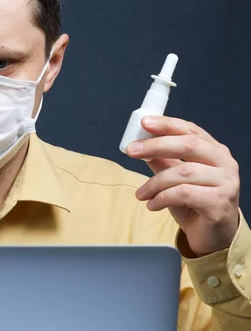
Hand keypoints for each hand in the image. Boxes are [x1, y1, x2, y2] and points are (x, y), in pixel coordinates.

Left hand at [127, 116, 239, 256]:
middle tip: (131, 150)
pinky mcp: (220, 203)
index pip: (190, 130)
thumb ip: (162, 161)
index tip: (144, 122)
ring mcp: (226, 183)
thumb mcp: (175, 179)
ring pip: (183, 172)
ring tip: (141, 194)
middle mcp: (225, 163)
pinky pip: (184, 193)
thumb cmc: (195, 204)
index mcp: (215, 151)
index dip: (167, 124)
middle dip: (156, 145)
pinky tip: (152, 205)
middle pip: (188, 145)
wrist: (213, 237)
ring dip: (154, 182)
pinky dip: (162, 198)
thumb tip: (140, 145)